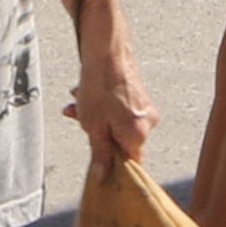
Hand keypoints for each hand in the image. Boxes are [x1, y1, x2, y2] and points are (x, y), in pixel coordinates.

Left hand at [64, 31, 156, 162]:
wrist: (107, 50)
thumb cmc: (99, 88)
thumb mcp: (93, 128)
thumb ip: (100, 155)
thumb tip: (103, 176)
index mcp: (138, 136)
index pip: (129, 164)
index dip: (112, 166)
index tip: (97, 165)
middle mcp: (148, 123)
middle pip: (122, 142)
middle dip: (98, 134)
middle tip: (79, 122)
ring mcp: (145, 108)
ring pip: (118, 123)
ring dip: (96, 118)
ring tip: (77, 104)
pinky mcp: (140, 96)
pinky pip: (121, 110)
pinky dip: (104, 107)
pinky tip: (85, 95)